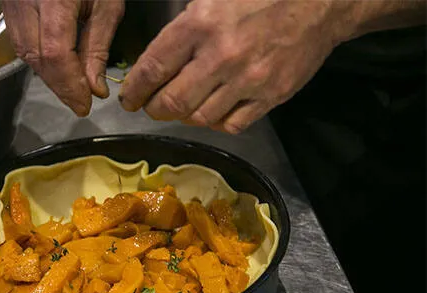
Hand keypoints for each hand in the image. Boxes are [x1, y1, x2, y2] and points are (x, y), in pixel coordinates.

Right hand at [2, 0, 123, 116]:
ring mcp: (12, 3)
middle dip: (59, 85)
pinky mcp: (8, 5)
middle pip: (36, 58)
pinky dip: (38, 59)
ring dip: (48, 75)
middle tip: (80, 100)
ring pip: (24, 52)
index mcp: (54, 0)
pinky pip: (20, 40)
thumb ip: (97, 48)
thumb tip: (94, 87)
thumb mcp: (105, 5)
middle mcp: (26, 1)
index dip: (69, 86)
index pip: (55, 55)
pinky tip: (56, 66)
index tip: (85, 104)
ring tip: (71, 87)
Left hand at [119, 0, 352, 132]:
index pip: (153, 68)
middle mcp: (221, 55)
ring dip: (184, 116)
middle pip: (172, 102)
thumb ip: (181, 31)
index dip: (134, 90)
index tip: (129, 99)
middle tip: (152, 106)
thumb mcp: (211, 0)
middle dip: (154, 109)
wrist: (318, 5)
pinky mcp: (269, 97)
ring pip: (199, 117)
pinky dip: (215, 122)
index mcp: (200, 25)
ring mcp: (247, 80)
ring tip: (184, 105)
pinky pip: (230, 125)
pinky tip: (213, 110)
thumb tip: (152, 67)